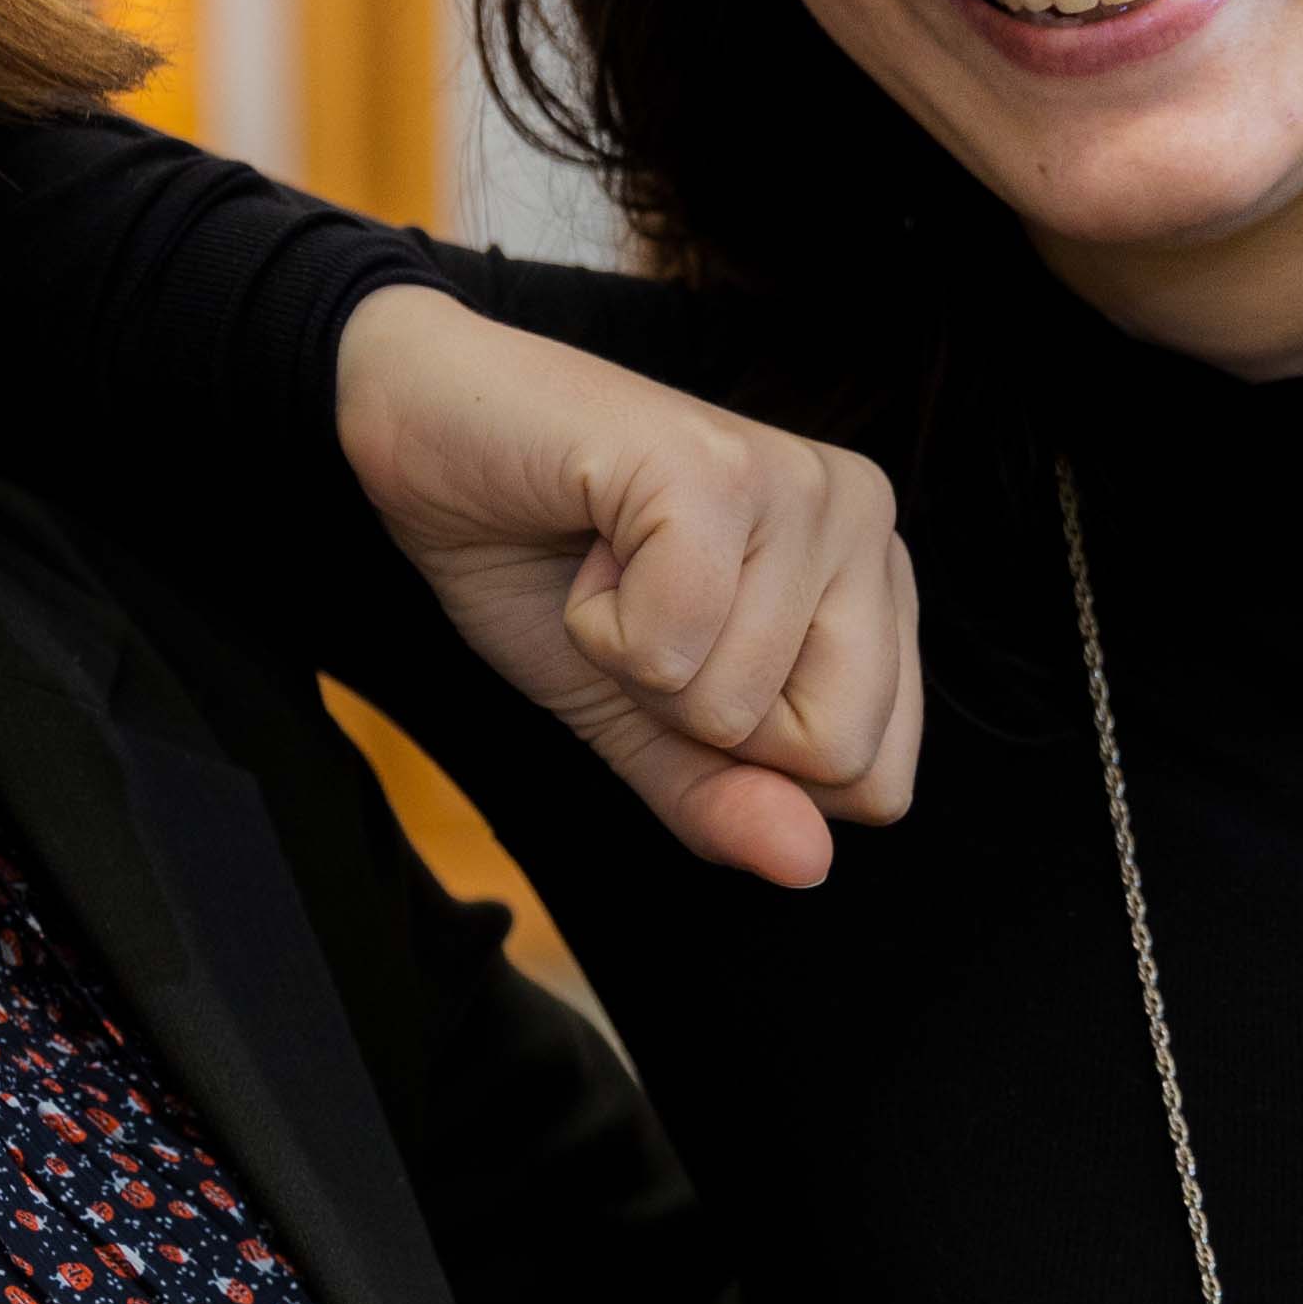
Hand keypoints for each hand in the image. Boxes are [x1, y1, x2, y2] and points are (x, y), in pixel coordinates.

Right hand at [332, 286, 920, 888]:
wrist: (425, 437)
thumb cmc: (543, 564)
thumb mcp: (637, 717)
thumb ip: (723, 798)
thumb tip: (808, 866)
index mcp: (874, 583)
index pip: (877, 782)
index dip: (748, 762)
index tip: (681, 663)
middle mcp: (865, 520)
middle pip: (834, 756)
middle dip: (699, 721)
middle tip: (643, 615)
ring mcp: (798, 486)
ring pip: (740, 706)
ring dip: (631, 661)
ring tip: (608, 567)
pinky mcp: (715, 467)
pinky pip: (672, 646)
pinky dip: (596, 623)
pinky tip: (587, 541)